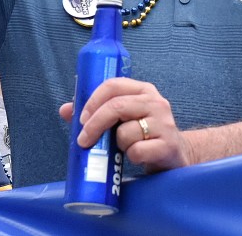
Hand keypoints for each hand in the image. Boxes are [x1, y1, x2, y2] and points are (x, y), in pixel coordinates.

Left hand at [59, 78, 194, 172]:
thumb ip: (96, 113)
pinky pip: (137, 151)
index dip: (93, 100)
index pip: (113, 85)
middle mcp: (156, 102)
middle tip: (84, 140)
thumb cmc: (143, 136)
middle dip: (95, 124)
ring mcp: (164, 124)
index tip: (81, 118)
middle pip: (116, 106)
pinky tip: (138, 157)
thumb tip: (65, 110)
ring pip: (125, 132)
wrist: (176, 157)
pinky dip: (131, 157)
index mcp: (143, 90)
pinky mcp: (168, 145)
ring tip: (125, 148)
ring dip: (118, 144)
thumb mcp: (122, 120)